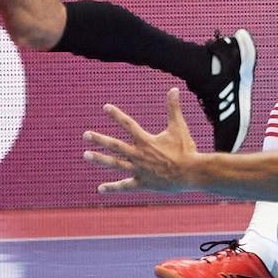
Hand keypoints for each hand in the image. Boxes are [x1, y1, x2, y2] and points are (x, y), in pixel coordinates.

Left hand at [84, 88, 199, 193]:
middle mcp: (139, 154)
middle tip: (85, 135)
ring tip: (86, 155)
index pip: (128, 125)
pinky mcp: (143, 183)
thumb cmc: (186, 149)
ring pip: (115, 164)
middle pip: (115, 145)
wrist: (192, 172)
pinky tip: (100, 189)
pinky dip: (112, 187)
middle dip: (99, 139)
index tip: (105, 107)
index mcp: (146, 141)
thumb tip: (173, 88)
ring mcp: (139, 170)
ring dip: (99, 159)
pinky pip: (125, 186)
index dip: (116, 115)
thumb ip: (173, 108)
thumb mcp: (179, 127)